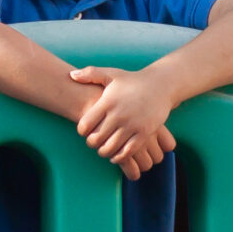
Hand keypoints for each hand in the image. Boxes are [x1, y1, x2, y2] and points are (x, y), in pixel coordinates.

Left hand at [70, 66, 179, 180]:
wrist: (161, 85)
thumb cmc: (132, 81)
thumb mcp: (111, 74)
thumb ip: (90, 74)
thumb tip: (71, 75)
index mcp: (107, 102)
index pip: (85, 125)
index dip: (82, 131)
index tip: (86, 130)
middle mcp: (118, 114)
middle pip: (95, 140)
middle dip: (92, 143)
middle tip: (94, 141)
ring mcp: (132, 125)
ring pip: (110, 148)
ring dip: (104, 152)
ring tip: (104, 149)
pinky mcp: (144, 133)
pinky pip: (127, 151)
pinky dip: (119, 157)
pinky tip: (116, 155)